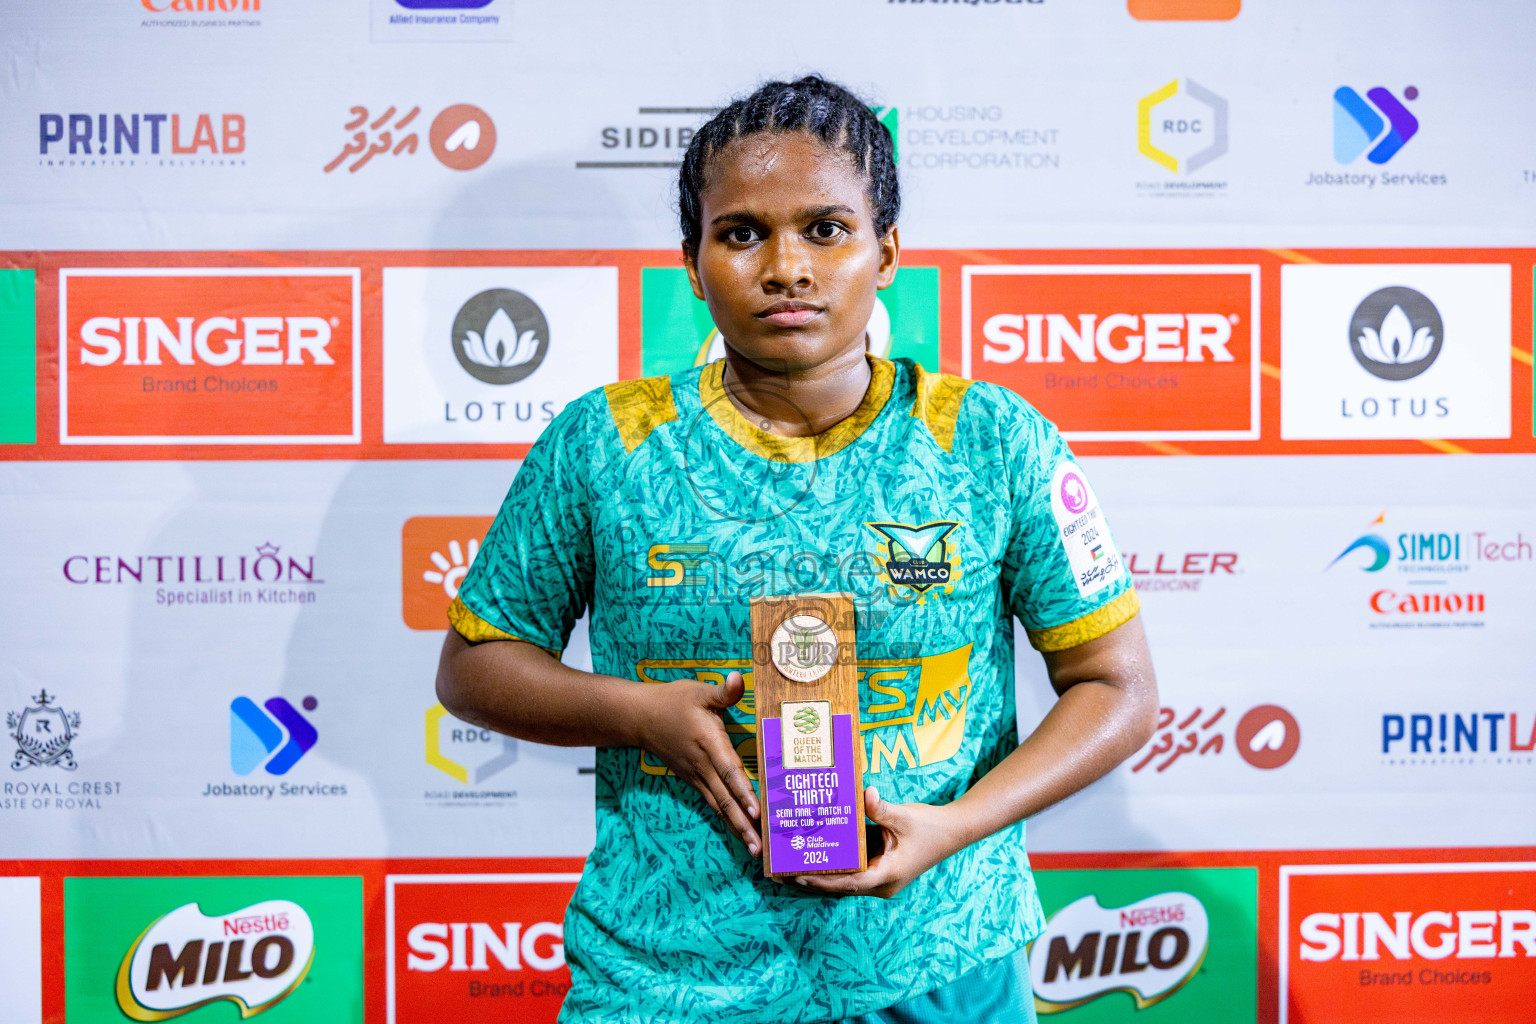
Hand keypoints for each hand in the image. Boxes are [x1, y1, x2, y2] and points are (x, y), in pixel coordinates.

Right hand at [634, 670, 759, 855]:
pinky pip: (713, 803)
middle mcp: (703, 765)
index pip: (728, 771)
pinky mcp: (694, 781)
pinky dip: (727, 819)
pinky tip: (740, 832)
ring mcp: (697, 776)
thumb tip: (737, 679)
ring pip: (719, 806)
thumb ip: (722, 692)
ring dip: (736, 828)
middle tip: (760, 847)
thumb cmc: (674, 702)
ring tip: (754, 849)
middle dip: (743, 824)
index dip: (743, 792)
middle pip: (725, 798)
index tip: (757, 811)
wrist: (641, 718)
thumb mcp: (698, 692)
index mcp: (708, 743)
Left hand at [789, 787, 956, 898]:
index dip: (824, 882)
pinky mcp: (880, 871)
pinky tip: (817, 855)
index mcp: (888, 875)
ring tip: (792, 866)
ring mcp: (881, 880)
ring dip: (823, 875)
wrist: (952, 831)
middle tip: (783, 872)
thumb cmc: (929, 826)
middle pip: (843, 886)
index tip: (800, 877)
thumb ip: (882, 808)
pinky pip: (854, 873)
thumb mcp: (904, 815)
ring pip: (846, 882)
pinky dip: (836, 867)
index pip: (851, 883)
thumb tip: (865, 793)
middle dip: (815, 880)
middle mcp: (882, 884)